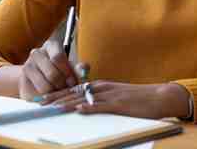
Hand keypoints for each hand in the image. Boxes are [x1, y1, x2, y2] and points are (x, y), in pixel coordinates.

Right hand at [19, 41, 82, 100]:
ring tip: (57, 91)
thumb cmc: (58, 72)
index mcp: (51, 46)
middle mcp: (37, 53)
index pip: (58, 57)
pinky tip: (48, 94)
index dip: (67, 72)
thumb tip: (84, 69)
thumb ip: (78, 68)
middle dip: (62, 85)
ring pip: (45, 85)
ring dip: (55, 92)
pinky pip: (38, 93)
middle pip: (52, 73)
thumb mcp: (70, 68)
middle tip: (66, 89)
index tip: (73, 82)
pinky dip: (47, 97)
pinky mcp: (23, 81)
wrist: (36, 80)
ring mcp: (27, 65)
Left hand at [39, 81, 192, 119]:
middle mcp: (101, 88)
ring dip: (65, 103)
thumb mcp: (115, 97)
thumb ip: (99, 100)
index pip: (71, 89)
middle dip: (53, 98)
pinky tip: (78, 110)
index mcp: (99, 86)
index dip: (55, 94)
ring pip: (82, 98)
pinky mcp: (119, 104)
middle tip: (36, 102)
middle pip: (72, 92)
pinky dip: (88, 108)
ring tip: (49, 107)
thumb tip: (83, 106)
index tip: (40, 99)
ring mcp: (109, 95)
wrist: (159, 96)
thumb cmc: (137, 99)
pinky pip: (101, 106)